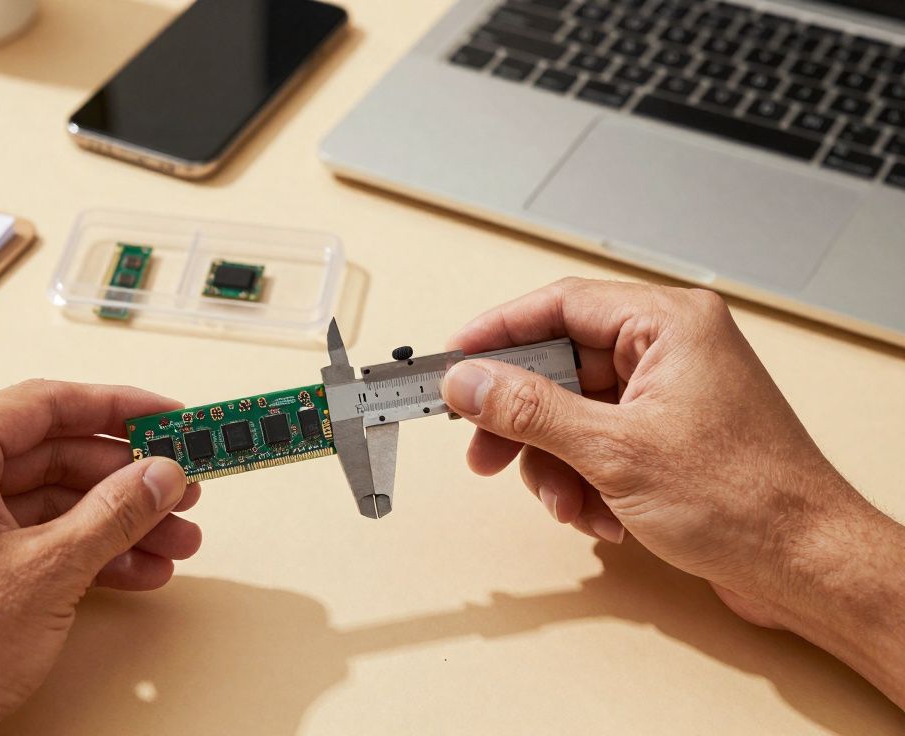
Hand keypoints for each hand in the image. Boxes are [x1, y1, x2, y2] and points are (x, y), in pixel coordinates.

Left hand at [0, 381, 200, 735]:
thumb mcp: (50, 569)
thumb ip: (116, 511)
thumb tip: (157, 476)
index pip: (45, 404)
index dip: (117, 410)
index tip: (164, 417)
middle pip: (51, 456)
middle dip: (125, 480)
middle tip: (176, 488)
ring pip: (46, 502)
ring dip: (114, 522)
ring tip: (170, 540)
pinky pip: (28, 537)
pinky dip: (81, 550)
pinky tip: (132, 569)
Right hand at [441, 278, 904, 704]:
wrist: (807, 566)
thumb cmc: (747, 501)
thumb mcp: (614, 451)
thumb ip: (530, 410)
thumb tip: (469, 381)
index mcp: (669, 325)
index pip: (560, 304)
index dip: (498, 332)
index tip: (454, 360)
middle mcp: (670, 349)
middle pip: (560, 365)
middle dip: (524, 421)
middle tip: (484, 451)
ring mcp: (670, 394)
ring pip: (573, 413)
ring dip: (556, 465)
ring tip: (569, 505)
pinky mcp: (669, 435)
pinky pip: (598, 443)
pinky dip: (585, 481)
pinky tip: (602, 517)